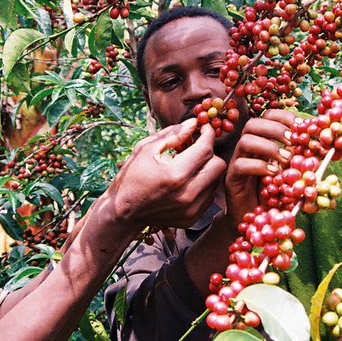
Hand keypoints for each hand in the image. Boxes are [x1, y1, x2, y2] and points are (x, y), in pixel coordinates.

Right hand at [106, 120, 225, 229]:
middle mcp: (187, 193)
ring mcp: (190, 208)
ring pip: (216, 181)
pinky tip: (186, 182)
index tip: (205, 128)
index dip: (208, 134)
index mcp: (175, 174)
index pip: (205, 149)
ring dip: (206, 169)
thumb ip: (173, 134)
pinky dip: (202, 186)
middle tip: (195, 148)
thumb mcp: (146, 149)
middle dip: (209, 153)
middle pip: (218, 166)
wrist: (123, 212)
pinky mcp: (192, 218)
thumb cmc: (132, 176)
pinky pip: (209, 196)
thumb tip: (194, 123)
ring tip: (188, 166)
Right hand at [223, 109, 296, 223]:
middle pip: (253, 123)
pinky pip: (240, 165)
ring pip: (245, 140)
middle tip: (293, 141)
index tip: (301, 127)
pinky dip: (259, 166)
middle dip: (276, 128)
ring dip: (269, 147)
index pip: (268, 117)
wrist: (258, 220)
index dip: (284, 117)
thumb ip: (305, 159)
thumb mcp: (295, 174)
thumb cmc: (278, 195)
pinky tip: (274, 174)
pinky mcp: (232, 179)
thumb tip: (324, 146)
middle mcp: (248, 148)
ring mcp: (238, 161)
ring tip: (286, 160)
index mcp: (263, 141)